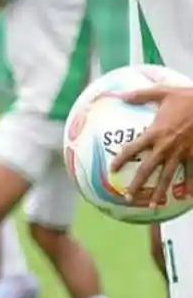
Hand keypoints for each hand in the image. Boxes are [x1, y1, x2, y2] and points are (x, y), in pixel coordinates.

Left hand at [111, 86, 192, 206]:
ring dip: (160, 192)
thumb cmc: (185, 97)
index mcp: (154, 133)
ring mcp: (181, 153)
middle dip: (137, 184)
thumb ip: (140, 95)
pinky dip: (189, 186)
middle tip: (127, 197)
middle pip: (147, 169)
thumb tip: (121, 94)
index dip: (121, 159)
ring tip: (152, 205)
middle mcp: (165, 147)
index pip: (133, 149)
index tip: (112, 169)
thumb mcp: (161, 92)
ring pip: (168, 177)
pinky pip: (191, 174)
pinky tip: (185, 197)